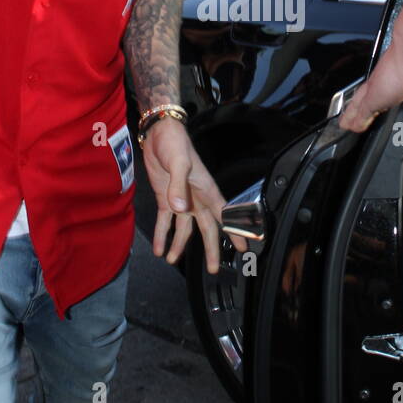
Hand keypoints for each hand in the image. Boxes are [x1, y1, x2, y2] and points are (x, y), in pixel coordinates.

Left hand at [142, 117, 234, 273]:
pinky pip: (165, 221)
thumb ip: (179, 185)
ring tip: (172, 260)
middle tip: (214, 268)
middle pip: (207, 228)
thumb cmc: (175, 144)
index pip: (225, 215)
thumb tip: (179, 209)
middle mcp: (197, 199)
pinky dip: (162, 235)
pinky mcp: (165, 198)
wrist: (158, 134)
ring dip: (180, 245)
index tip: (244, 247)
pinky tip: (159, 248)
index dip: (235, 231)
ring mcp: (181, 200)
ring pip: (184, 229)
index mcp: (206, 190)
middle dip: (211, 249)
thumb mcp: (179, 162)